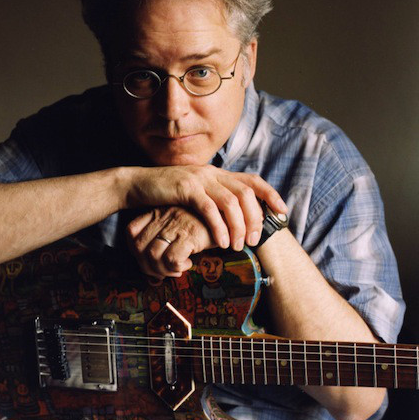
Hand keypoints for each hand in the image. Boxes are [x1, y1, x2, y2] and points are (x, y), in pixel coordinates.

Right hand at [127, 165, 286, 250]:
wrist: (137, 185)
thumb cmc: (166, 195)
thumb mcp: (194, 194)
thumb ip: (213, 200)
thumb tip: (233, 218)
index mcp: (217, 174)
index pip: (252, 180)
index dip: (271, 195)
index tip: (282, 213)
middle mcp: (212, 173)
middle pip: (246, 193)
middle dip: (256, 218)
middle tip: (254, 240)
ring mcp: (199, 179)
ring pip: (231, 202)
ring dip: (239, 226)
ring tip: (236, 246)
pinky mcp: (186, 189)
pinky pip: (210, 209)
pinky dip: (219, 227)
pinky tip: (220, 242)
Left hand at [127, 206, 214, 277]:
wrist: (228, 209)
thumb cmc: (204, 220)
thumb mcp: (179, 223)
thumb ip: (164, 239)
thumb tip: (153, 274)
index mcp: (158, 212)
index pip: (131, 232)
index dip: (135, 251)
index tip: (149, 260)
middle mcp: (163, 218)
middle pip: (139, 248)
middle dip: (148, 267)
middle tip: (164, 271)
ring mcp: (175, 226)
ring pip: (153, 256)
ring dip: (163, 270)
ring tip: (177, 269)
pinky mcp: (190, 235)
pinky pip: (172, 259)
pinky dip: (177, 267)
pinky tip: (188, 263)